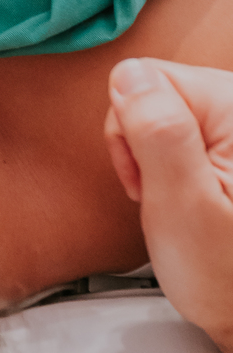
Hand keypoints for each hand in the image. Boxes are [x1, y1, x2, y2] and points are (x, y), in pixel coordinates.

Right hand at [105, 58, 232, 352]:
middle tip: (165, 196)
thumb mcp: (182, 205)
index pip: (147, 77)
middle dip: (142, 145)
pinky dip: (173, 164)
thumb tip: (130, 76)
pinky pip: (180, 129)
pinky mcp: (232, 143)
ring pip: (163, 110)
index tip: (150, 180)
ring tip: (178, 200)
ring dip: (156, 158)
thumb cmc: (225, 277)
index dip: (130, 130)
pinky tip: (189, 195)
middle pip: (155, 90)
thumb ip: (157, 133)